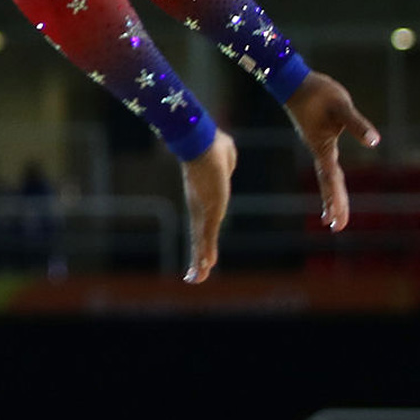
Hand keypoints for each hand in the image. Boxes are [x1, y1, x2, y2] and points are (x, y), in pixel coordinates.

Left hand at [180, 131, 236, 283]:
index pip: (203, 225)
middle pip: (199, 238)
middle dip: (198, 259)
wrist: (202, 140)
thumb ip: (226, 166)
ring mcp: (205, 210)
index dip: (202, 242)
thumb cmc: (213, 143)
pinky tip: (205, 266)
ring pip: (202, 241)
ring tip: (196, 279)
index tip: (200, 258)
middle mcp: (202, 208)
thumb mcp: (226, 158)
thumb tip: (227, 163)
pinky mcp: (210, 209)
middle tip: (192, 278)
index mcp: (205, 199)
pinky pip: (208, 234)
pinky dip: (206, 250)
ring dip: (200, 261)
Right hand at [284, 71, 379, 231]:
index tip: (336, 221)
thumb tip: (375, 142)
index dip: (335, 200)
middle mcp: (319, 150)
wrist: (294, 81)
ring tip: (331, 217)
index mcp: (323, 147)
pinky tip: (331, 182)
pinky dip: (329, 180)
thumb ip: (357, 124)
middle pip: (328, 183)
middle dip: (333, 205)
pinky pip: (326, 167)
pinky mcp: (318, 139)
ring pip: (326, 177)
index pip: (332, 179)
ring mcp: (317, 146)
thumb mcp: (341, 106)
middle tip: (337, 227)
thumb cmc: (318, 93)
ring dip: (330, 196)